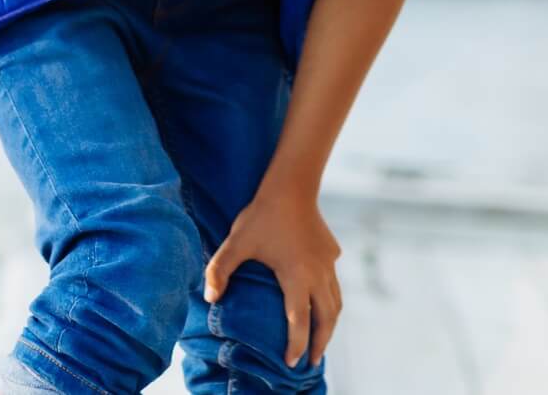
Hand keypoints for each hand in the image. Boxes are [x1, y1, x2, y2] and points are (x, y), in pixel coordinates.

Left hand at [204, 188, 342, 368]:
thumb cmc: (262, 215)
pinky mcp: (332, 252)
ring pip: (336, 302)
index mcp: (297, 276)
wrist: (292, 185)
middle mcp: (318, 273)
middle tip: (311, 362)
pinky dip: (332, 301)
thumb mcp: (235, 243)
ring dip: (330, 325)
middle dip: (320, 343)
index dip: (297, 345)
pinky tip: (323, 303)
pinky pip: (335, 283)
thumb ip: (219, 271)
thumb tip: (211, 298)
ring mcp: (328, 263)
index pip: (300, 321)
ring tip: (321, 340)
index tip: (292, 363)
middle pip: (326, 318)